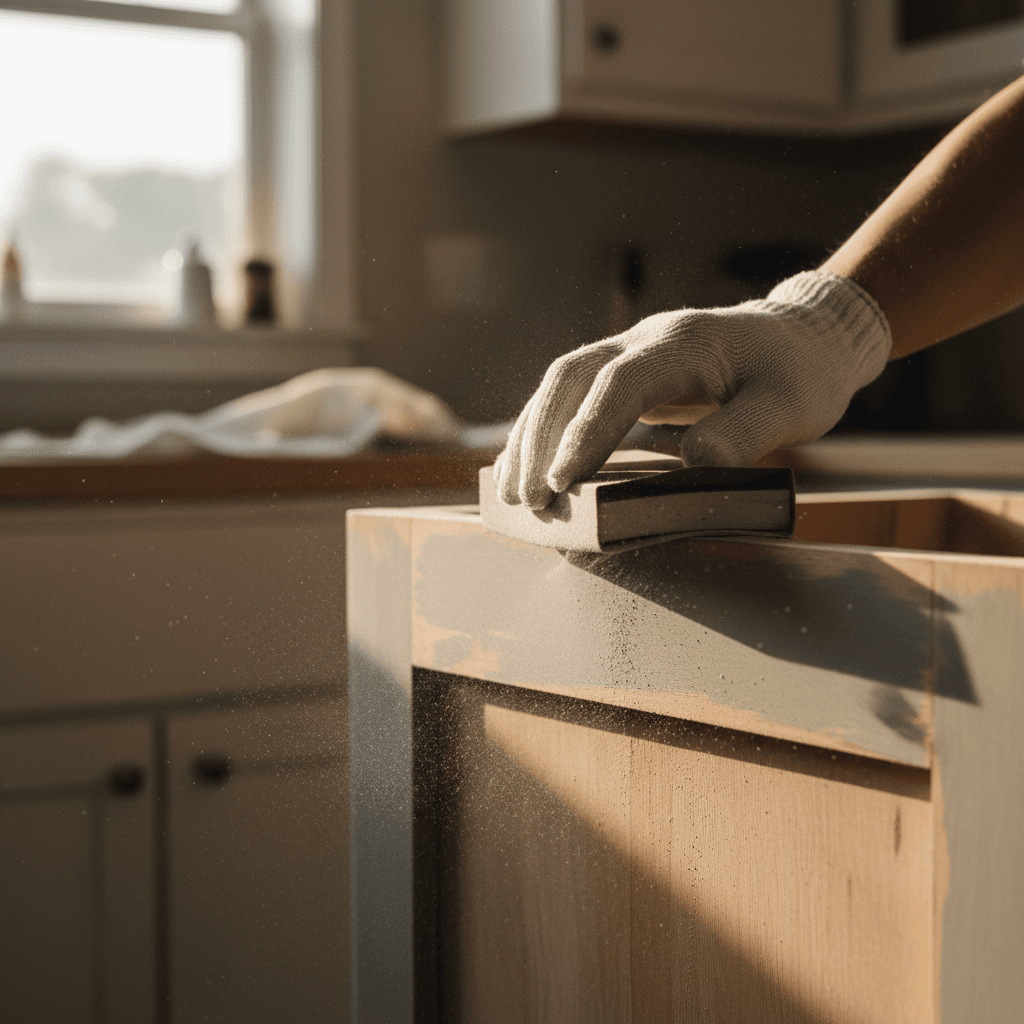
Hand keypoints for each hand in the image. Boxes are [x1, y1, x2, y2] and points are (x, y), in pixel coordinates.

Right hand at [495, 270, 890, 508]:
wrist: (804, 339)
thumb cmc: (800, 374)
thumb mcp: (792, 405)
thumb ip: (746, 431)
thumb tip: (692, 462)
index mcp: (683, 343)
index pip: (618, 385)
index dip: (585, 433)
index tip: (562, 482)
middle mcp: (645, 340)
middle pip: (570, 378)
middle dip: (539, 438)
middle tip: (527, 498)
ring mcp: (630, 352)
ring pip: (560, 384)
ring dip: (532, 436)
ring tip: (513, 492)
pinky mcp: (625, 374)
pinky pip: (571, 395)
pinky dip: (545, 431)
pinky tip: (530, 467)